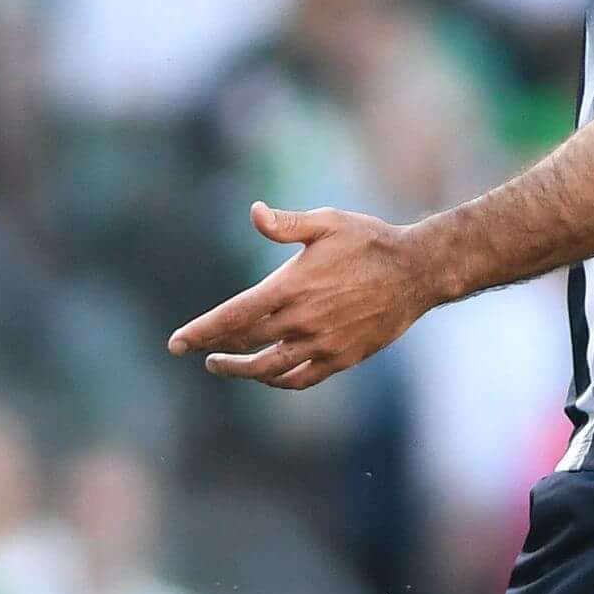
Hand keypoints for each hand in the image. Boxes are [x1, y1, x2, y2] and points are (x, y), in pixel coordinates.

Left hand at [165, 202, 438, 391]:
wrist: (417, 272)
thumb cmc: (369, 241)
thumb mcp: (327, 223)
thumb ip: (286, 225)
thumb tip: (254, 213)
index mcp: (291, 287)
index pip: (232, 317)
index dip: (201, 331)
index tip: (176, 344)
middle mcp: (302, 321)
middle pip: (245, 342)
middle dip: (214, 347)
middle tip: (196, 349)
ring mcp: (322, 344)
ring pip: (268, 369)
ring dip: (240, 370)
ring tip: (220, 364)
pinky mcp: (341, 359)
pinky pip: (300, 379)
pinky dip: (277, 381)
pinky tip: (266, 374)